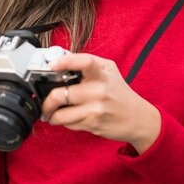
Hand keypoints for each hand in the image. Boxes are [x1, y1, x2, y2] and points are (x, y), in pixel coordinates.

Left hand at [40, 53, 160, 153]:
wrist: (139, 118)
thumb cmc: (119, 93)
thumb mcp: (108, 71)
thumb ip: (87, 64)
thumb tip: (59, 59)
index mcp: (101, 72)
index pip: (84, 62)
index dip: (65, 62)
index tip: (52, 65)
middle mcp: (99, 89)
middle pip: (61, 94)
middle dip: (47, 101)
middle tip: (44, 102)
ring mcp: (96, 108)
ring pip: (61, 113)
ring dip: (51, 115)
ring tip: (50, 113)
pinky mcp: (94, 123)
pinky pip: (69, 123)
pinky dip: (64, 121)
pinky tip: (67, 118)